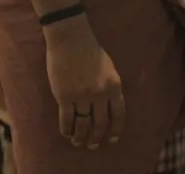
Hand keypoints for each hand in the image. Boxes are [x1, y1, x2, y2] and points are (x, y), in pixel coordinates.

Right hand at [43, 18, 125, 149]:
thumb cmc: (90, 50)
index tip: (113, 139)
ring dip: (81, 137)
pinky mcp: (65, 97)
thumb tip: (108, 106)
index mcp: (114, 86)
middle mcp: (100, 94)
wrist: (71, 39)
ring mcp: (82, 96)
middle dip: (97, 137)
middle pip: (101, 123)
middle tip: (93, 145)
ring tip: (79, 142)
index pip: (119, 114)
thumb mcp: (109, 68)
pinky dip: (67, 129)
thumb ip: (110, 87)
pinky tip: (67, 133)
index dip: (116, 129)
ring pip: (83, 124)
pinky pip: (67, 119)